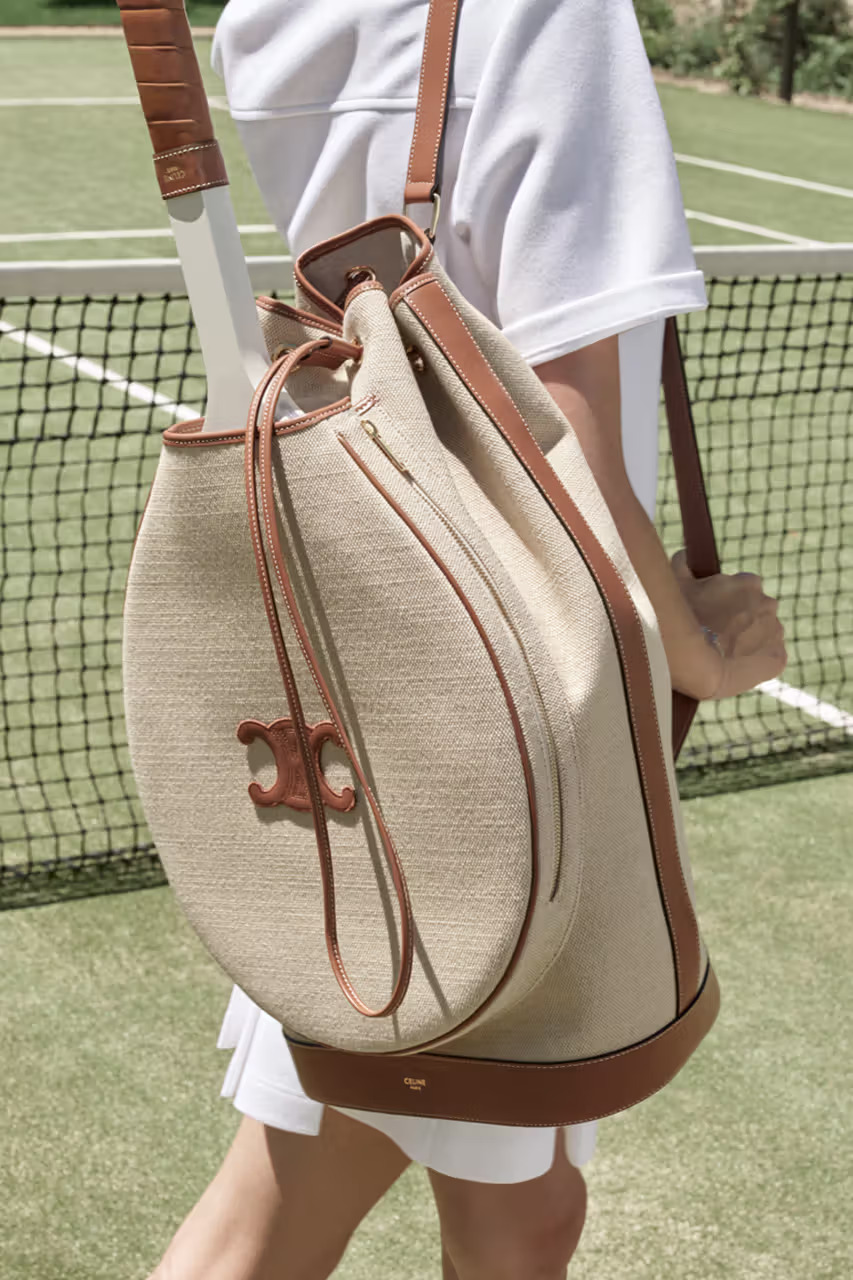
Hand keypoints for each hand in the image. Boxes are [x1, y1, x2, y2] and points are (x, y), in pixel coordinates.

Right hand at [671, 550, 787, 699]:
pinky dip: (757, 661)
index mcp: (749, 583)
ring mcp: (775, 631)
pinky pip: (770, 657)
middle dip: (740, 620)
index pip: (743, 588)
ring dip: (749, 640)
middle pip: (756, 610)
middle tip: (716, 633)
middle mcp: (768, 603)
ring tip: (724, 654)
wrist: (697, 662)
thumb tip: (683, 554)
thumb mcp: (677, 585)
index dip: (727, 601)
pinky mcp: (777, 657)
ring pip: (763, 633)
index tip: (713, 612)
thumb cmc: (684, 619)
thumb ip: (682, 565)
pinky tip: (737, 666)